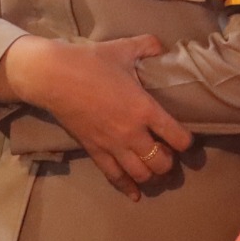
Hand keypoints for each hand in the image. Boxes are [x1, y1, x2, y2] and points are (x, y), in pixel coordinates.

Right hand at [0, 35, 194, 198]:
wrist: (53, 77)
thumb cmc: (90, 61)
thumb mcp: (123, 48)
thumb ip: (147, 46)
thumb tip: (162, 46)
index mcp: (144, 108)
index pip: (177, 137)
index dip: (186, 142)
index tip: (186, 139)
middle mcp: (132, 133)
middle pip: (161, 163)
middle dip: (169, 162)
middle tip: (168, 154)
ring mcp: (112, 145)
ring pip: (141, 174)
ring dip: (151, 175)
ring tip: (153, 169)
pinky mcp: (95, 151)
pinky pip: (114, 177)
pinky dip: (127, 188)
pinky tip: (135, 194)